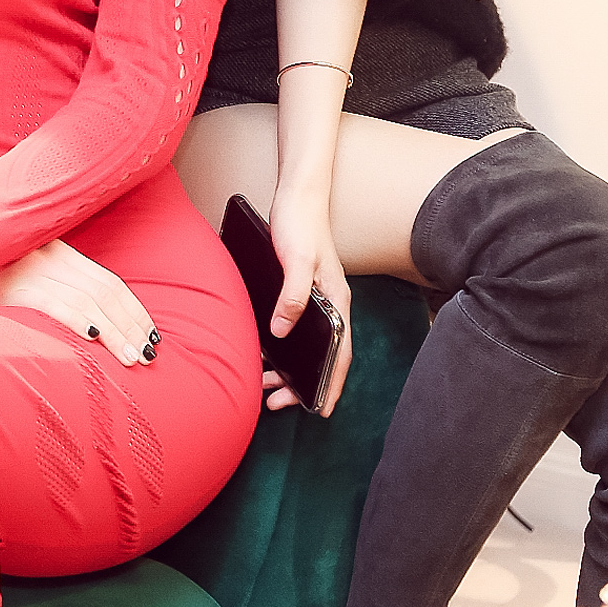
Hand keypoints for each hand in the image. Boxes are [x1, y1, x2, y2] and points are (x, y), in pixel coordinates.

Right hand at [0, 238, 158, 367]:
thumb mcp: (36, 284)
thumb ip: (70, 293)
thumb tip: (116, 328)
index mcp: (58, 250)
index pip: (107, 281)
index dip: (133, 310)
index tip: (152, 335)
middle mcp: (45, 254)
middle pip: (102, 291)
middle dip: (129, 325)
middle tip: (147, 354)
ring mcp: (26, 269)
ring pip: (86, 300)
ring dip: (113, 331)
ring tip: (130, 356)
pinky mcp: (8, 289)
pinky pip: (53, 305)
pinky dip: (78, 321)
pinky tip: (95, 339)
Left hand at [266, 184, 352, 414]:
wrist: (297, 196)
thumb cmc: (301, 225)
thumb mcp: (297, 261)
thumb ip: (292, 297)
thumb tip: (282, 332)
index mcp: (338, 301)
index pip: (341, 353)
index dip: (332, 384)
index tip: (321, 410)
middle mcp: (331, 304)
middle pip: (323, 356)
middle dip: (304, 384)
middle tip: (278, 404)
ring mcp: (317, 299)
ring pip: (308, 346)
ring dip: (289, 368)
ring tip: (267, 385)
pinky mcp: (301, 292)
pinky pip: (296, 331)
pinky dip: (283, 348)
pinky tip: (266, 354)